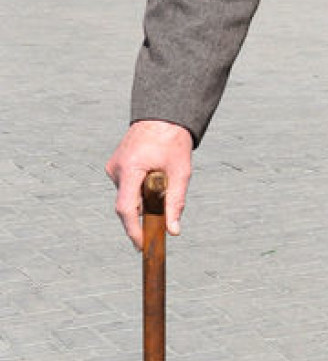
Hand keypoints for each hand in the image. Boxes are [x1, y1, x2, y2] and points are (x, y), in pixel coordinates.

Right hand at [106, 120, 192, 249]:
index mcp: (130, 168)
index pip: (126, 209)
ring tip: (163, 183)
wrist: (164, 115)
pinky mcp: (115, 165)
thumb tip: (174, 230)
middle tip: (160, 222)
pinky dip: (140, 189)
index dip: (133, 231)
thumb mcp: (181, 172)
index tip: (142, 246)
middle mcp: (116, 169)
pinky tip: (154, 178)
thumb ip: (176, 202)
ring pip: (128, 195)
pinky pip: (127, 186)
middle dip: (143, 215)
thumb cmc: (174, 141)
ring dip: (144, 199)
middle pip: (127, 204)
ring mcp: (113, 167)